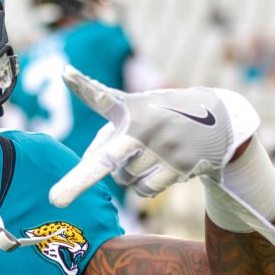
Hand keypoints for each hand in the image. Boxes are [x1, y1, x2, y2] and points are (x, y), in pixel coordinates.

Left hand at [49, 63, 274, 244]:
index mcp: (130, 107)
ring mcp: (163, 147)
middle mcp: (145, 124)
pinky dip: (145, 185)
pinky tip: (163, 166)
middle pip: (106, 158)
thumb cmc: (161, 117)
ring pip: (123, 177)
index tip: (66, 74)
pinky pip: (143, 190)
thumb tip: (87, 163)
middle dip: (78, 181)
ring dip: (129, 172)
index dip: (83, 86)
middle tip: (55, 200)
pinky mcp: (180, 165)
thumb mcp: (136, 113)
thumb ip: (105, 136)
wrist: (219, 120)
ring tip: (151, 152)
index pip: (103, 97)